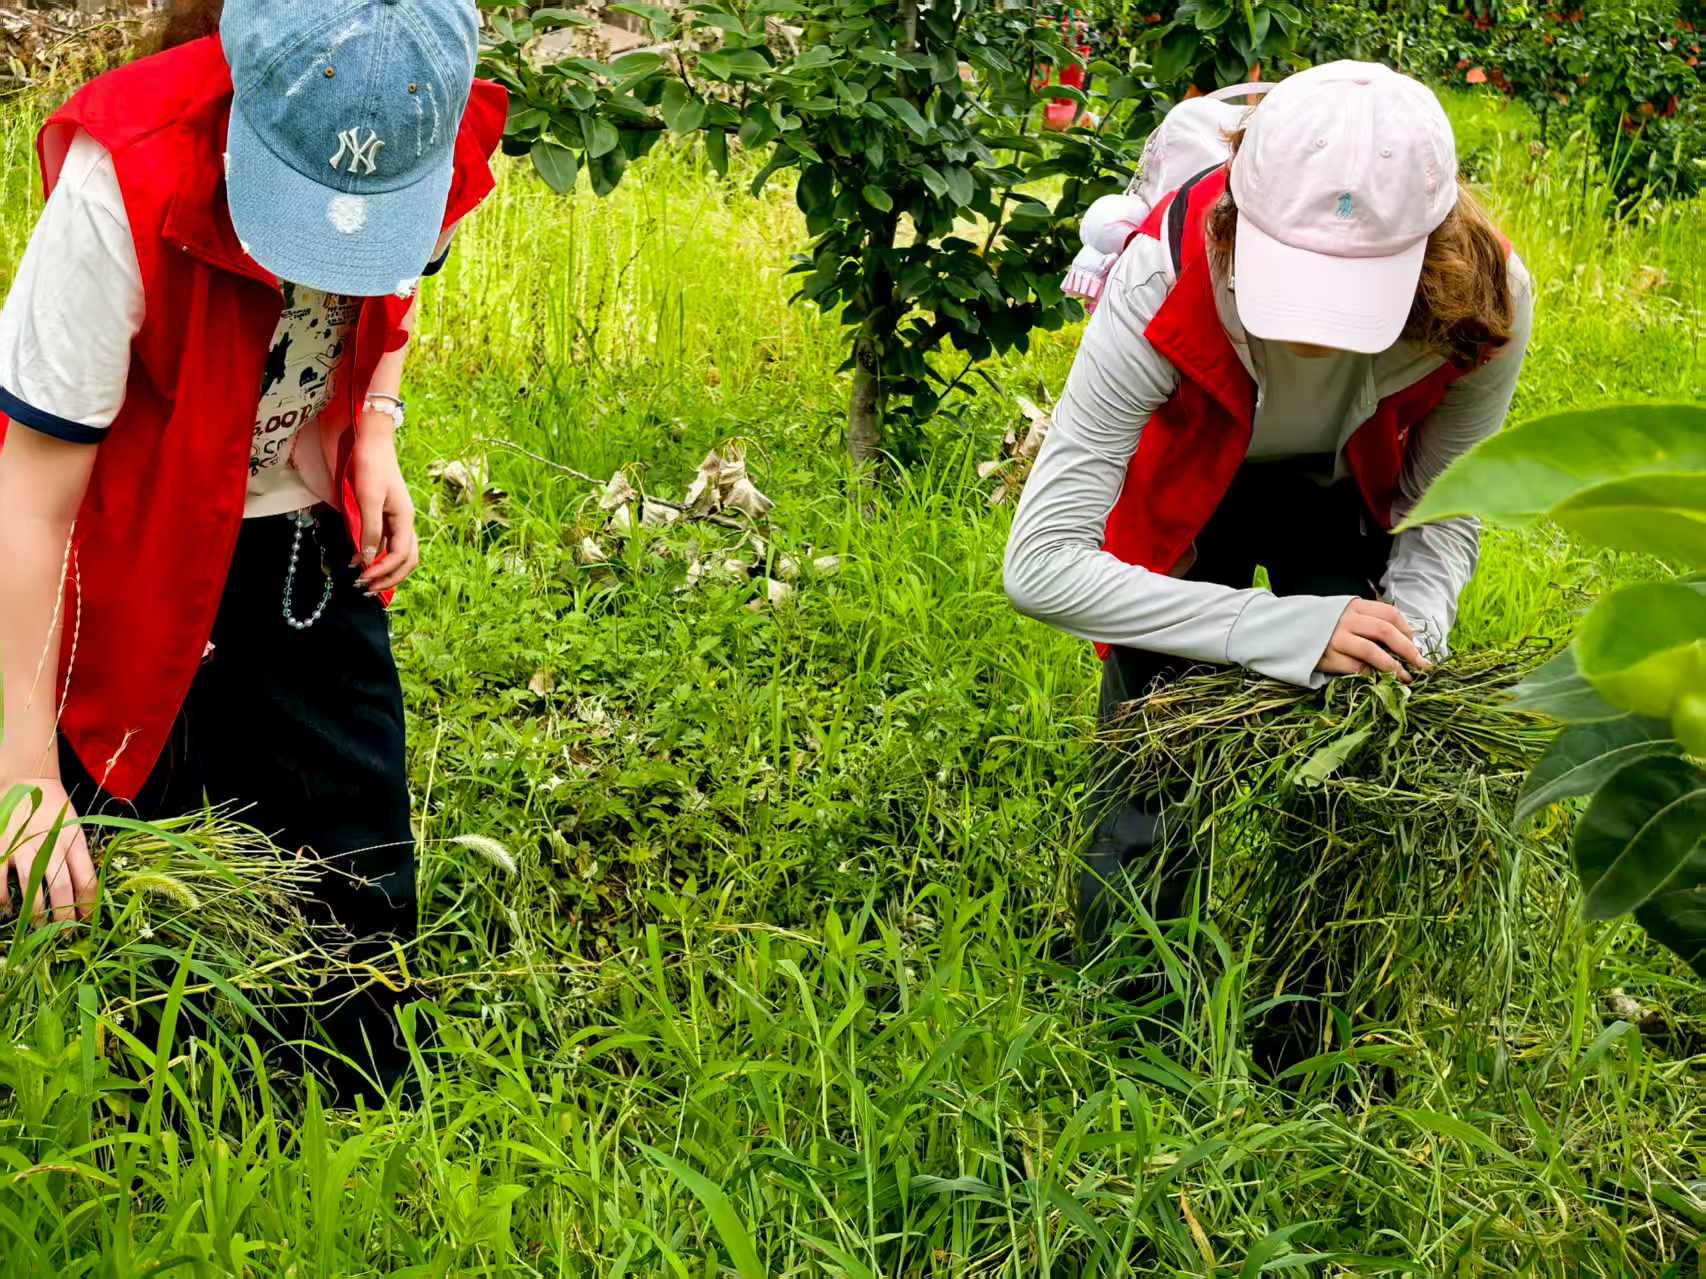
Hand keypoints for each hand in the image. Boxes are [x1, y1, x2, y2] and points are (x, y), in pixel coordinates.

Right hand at [0, 777, 96, 922]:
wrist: (27, 782)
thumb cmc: (55, 811)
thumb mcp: (75, 829)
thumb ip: (78, 857)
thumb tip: (85, 893)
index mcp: (75, 840)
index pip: (87, 878)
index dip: (88, 904)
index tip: (87, 922)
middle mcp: (51, 844)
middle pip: (62, 886)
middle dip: (63, 915)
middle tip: (63, 933)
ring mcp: (23, 845)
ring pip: (32, 886)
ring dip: (35, 912)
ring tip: (38, 927)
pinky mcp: (1, 847)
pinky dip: (1, 898)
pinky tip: (6, 908)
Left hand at [351, 421, 419, 594]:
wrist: (372, 443)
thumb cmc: (371, 467)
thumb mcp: (368, 498)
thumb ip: (370, 529)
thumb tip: (368, 558)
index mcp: (405, 519)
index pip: (401, 555)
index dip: (384, 571)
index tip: (363, 578)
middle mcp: (405, 522)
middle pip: (408, 560)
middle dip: (389, 578)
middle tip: (366, 589)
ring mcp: (398, 520)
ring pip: (401, 554)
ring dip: (386, 571)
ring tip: (365, 581)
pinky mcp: (387, 516)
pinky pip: (390, 544)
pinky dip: (379, 558)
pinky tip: (361, 561)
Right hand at [1317, 600, 1431, 683]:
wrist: (1289, 632)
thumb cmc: (1327, 627)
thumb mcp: (1348, 616)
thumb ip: (1371, 622)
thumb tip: (1406, 642)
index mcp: (1355, 606)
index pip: (1390, 614)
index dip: (1407, 631)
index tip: (1415, 646)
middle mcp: (1346, 620)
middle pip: (1385, 631)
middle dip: (1408, 650)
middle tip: (1422, 665)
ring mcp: (1336, 639)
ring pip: (1372, 652)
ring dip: (1393, 667)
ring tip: (1406, 678)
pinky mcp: (1328, 657)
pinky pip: (1356, 668)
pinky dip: (1372, 675)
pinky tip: (1380, 680)